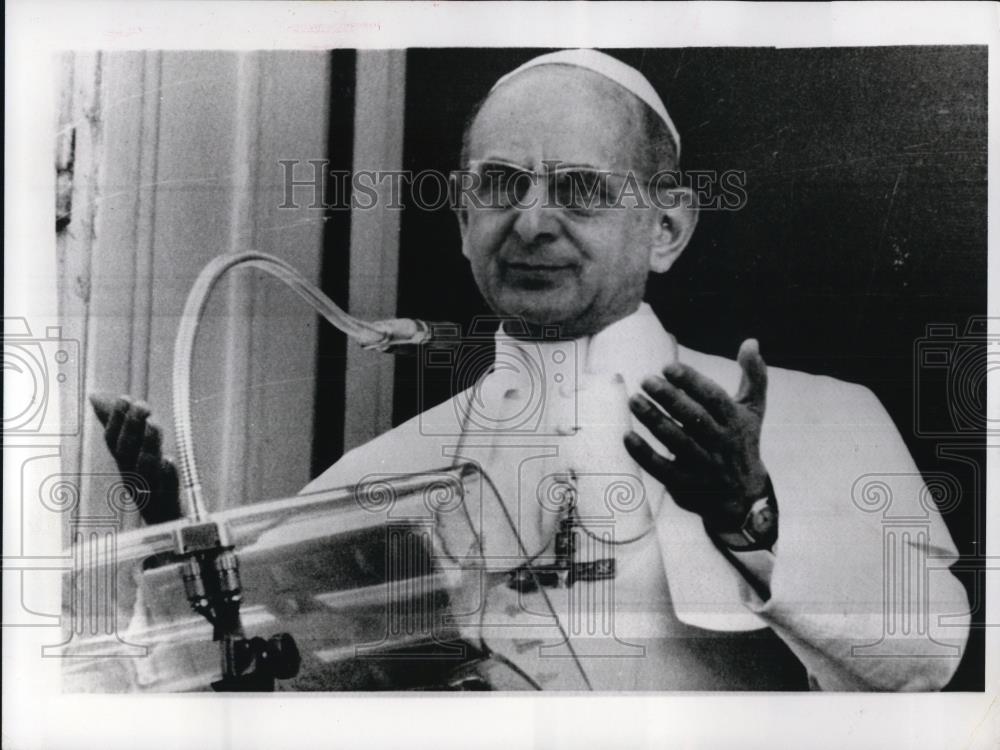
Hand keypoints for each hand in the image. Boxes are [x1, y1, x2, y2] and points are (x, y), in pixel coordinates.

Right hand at [90, 394, 181, 524]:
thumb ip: (116, 424)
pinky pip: (166, 490)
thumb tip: (95, 396)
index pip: (113, 439)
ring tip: (154, 423)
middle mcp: (132, 475)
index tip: (124, 397)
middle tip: (142, 405)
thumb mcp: (131, 453)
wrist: (165, 523)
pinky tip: (170, 461)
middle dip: (132, 427)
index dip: (116, 419)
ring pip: (145, 468)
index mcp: (124, 462)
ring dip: (149, 444)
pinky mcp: (168, 502)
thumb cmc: (147, 481)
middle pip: (126, 451)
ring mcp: (149, 489)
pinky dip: (167, 475)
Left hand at [623, 339, 769, 534]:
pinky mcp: (686, 486)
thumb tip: (751, 341)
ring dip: (653, 420)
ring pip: (677, 441)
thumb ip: (753, 376)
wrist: (743, 498)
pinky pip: (662, 469)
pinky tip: (627, 435)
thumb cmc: (741, 442)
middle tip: (646, 380)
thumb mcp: (753, 411)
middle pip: (694, 418)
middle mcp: (721, 443)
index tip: (668, 367)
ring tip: (633, 400)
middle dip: (669, 397)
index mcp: (735, 421)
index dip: (691, 381)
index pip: (713, 398)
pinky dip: (644, 453)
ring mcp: (704, 466)